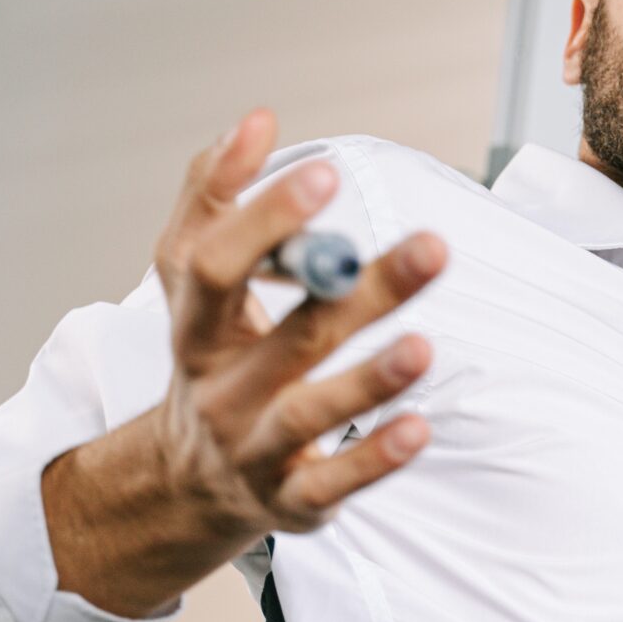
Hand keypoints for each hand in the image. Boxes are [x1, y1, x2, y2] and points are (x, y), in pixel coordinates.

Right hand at [44, 110, 447, 616]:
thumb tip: (257, 119)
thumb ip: (214, 197)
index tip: (324, 174)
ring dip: (369, 381)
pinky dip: (374, 459)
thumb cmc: (213, 357)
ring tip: (422, 346)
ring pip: (310, 414)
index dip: (265, 221)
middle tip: (431, 246)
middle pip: (291, 337)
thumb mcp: (192, 282)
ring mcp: (254, 449)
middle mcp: (220, 389)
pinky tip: (419, 427)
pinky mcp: (293, 501)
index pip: (215, 268)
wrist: (191, 480)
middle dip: (361, 292)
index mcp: (195, 328)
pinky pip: (333, 483)